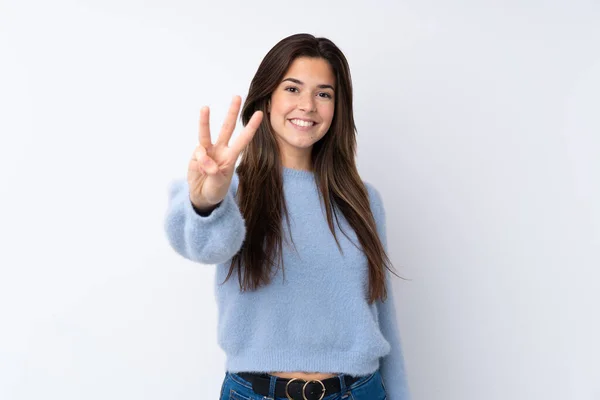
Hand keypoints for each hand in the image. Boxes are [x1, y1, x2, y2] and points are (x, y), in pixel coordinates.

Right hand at [187, 95, 262, 210]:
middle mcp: (220, 150)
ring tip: (205, 108)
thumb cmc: (214, 189)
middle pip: (227, 128)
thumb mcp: (217, 185)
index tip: (259, 114)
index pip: (243, 139)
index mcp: (231, 156)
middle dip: (232, 112)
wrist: (201, 196)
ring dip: (205, 120)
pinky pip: (198, 152)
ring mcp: (207, 151)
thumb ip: (213, 172)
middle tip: (237, 96)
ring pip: (206, 133)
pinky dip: (200, 161)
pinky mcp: (196, 154)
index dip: (251, 127)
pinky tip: (201, 170)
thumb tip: (205, 159)